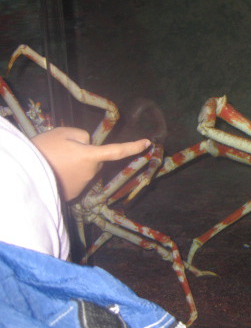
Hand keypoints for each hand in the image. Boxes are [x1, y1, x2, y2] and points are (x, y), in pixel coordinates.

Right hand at [32, 127, 150, 200]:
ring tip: (55, 161)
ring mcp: (82, 185)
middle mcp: (91, 172)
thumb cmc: (44, 149)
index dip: (133, 147)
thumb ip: (83, 136)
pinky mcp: (72, 194)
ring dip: (76, 166)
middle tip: (64, 151)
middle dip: (86, 155)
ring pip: (85, 170)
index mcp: (91, 155)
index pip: (117, 151)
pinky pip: (76, 180)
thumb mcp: (63, 133)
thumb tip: (89, 143)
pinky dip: (68, 176)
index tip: (148, 143)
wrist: (25, 174)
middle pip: (96, 160)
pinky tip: (54, 172)